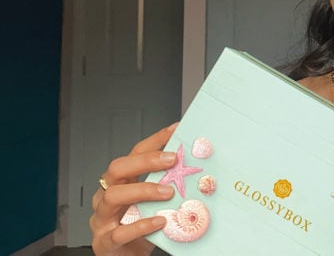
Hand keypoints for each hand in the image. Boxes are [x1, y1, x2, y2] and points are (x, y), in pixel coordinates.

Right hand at [89, 123, 178, 255]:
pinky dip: (141, 225)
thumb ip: (165, 187)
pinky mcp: (105, 242)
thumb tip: (192, 169)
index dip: (153, 141)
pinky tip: (160, 221)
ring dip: (143, 190)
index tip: (174, 130)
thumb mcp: (153, 204)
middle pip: (117, 169)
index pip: (133, 154)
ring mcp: (103, 219)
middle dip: (145, 161)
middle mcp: (107, 197)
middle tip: (172, 160)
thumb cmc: (139, 229)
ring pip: (113, 196)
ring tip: (168, 192)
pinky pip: (119, 231)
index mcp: (120, 183)